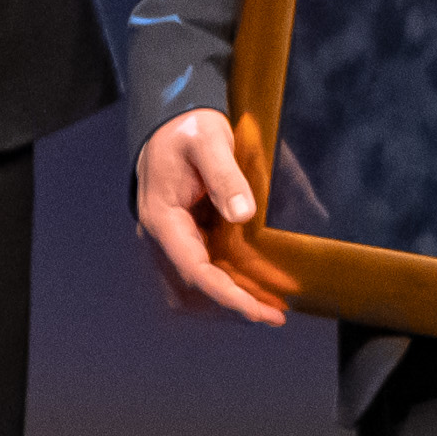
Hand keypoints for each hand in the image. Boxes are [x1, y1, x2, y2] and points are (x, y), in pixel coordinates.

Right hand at [128, 109, 285, 326]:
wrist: (171, 122)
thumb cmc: (188, 129)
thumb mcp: (209, 143)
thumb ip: (225, 177)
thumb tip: (243, 215)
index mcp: (163, 219)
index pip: (194, 271)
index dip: (229, 296)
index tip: (261, 310)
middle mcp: (161, 236)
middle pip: (193, 290)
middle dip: (232, 305)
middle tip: (275, 313)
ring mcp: (170, 239)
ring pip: (194, 288)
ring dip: (229, 299)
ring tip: (269, 305)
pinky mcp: (183, 237)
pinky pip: (201, 272)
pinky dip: (225, 284)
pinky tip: (253, 284)